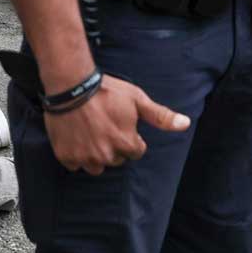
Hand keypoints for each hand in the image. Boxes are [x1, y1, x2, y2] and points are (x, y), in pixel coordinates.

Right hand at [44, 75, 190, 174]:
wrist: (72, 86)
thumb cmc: (107, 91)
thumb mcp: (137, 100)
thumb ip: (161, 116)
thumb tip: (185, 124)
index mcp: (126, 144)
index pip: (135, 152)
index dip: (129, 137)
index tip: (120, 124)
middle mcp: (106, 155)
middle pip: (115, 160)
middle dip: (113, 147)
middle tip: (104, 126)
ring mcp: (85, 157)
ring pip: (95, 166)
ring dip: (95, 154)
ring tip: (90, 134)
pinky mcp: (66, 156)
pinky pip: (74, 164)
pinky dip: (75, 154)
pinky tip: (76, 137)